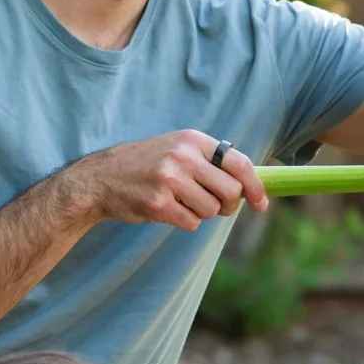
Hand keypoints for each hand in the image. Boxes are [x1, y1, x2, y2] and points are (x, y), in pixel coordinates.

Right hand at [70, 131, 268, 230]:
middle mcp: (184, 157)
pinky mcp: (159, 204)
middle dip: (227, 205)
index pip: (240, 164)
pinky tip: (167, 210)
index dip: (256, 187)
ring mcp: (170, 180)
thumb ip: (210, 160)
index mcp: (193, 140)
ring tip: (181, 202)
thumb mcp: (177, 147)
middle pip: (231, 192)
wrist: (100, 178)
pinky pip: (192, 223)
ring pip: (211, 211)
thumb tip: (250, 182)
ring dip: (201, 213)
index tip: (262, 204)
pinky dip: (185, 221)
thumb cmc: (145, 165)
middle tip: (212, 205)